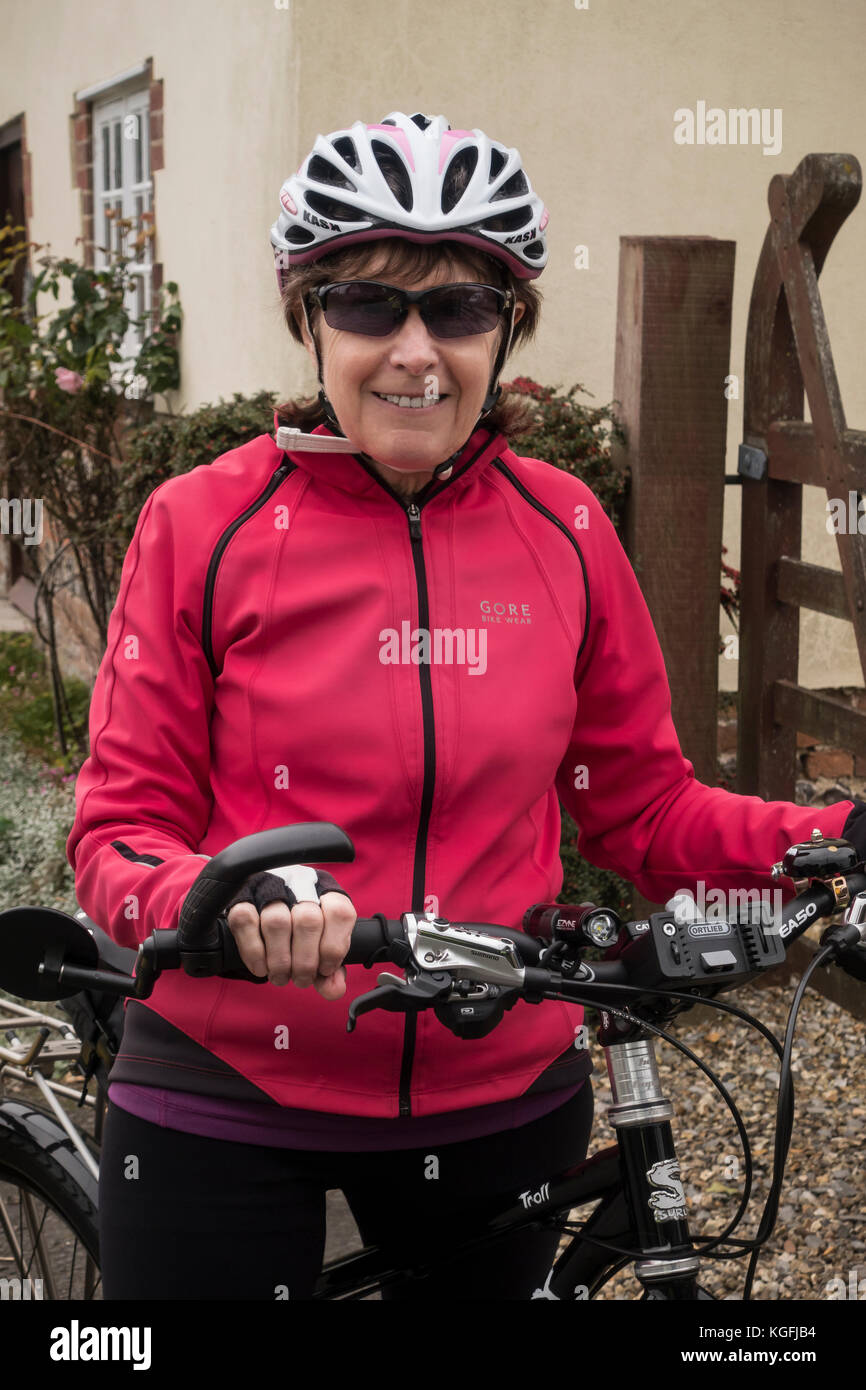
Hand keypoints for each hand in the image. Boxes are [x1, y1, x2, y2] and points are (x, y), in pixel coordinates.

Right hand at [226, 875, 355, 998]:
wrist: (263, 911)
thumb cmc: (299, 933)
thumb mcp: (321, 946)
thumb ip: (331, 970)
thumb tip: (334, 989)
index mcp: (327, 892)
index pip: (339, 913)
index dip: (334, 948)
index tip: (325, 969)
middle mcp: (300, 884)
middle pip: (308, 920)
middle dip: (305, 961)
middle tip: (301, 979)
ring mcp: (269, 887)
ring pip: (276, 922)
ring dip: (280, 961)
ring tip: (281, 977)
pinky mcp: (241, 896)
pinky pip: (245, 921)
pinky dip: (254, 952)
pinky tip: (261, 968)